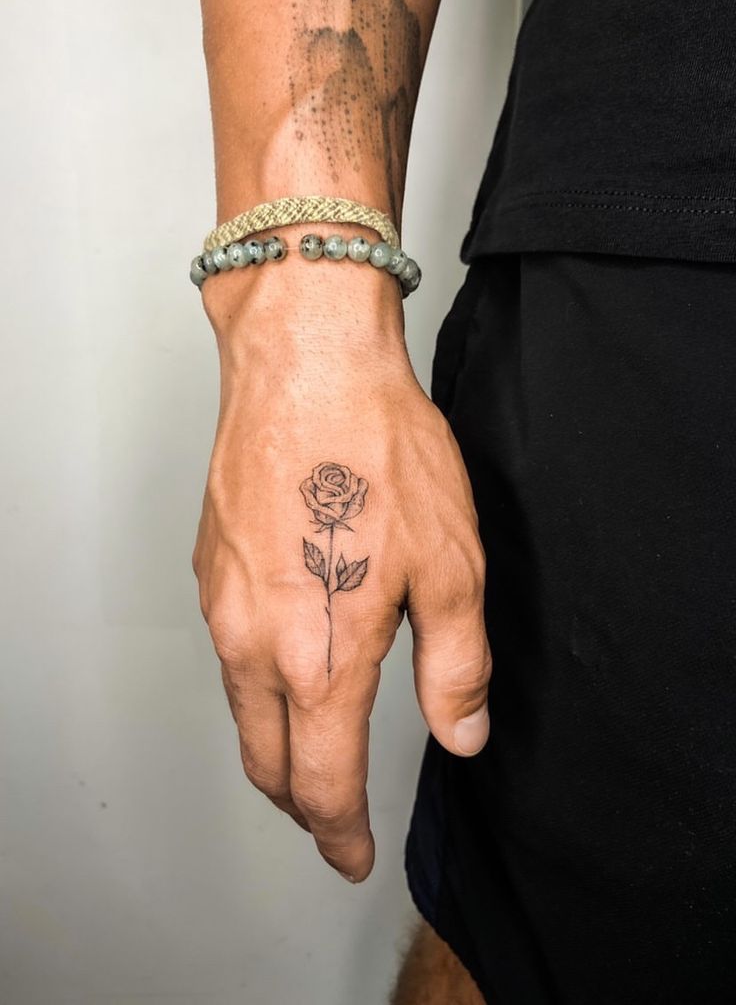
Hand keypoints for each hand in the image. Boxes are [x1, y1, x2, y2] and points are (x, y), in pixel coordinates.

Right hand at [192, 257, 491, 881]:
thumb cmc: (376, 453)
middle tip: (333, 814)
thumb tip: (462, 733)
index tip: (353, 853)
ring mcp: (223, 606)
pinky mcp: (211, 569)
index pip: (322, 784)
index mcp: (320, 657)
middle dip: (301, 804)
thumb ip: (456, 665)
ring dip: (276, 746)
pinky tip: (289, 660)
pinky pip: (229, 652)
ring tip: (312, 748)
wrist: (305, 366)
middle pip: (266, 762)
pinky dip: (259, 684)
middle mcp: (255, 643)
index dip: (341, 832)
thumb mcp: (451, 566)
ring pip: (242, 710)